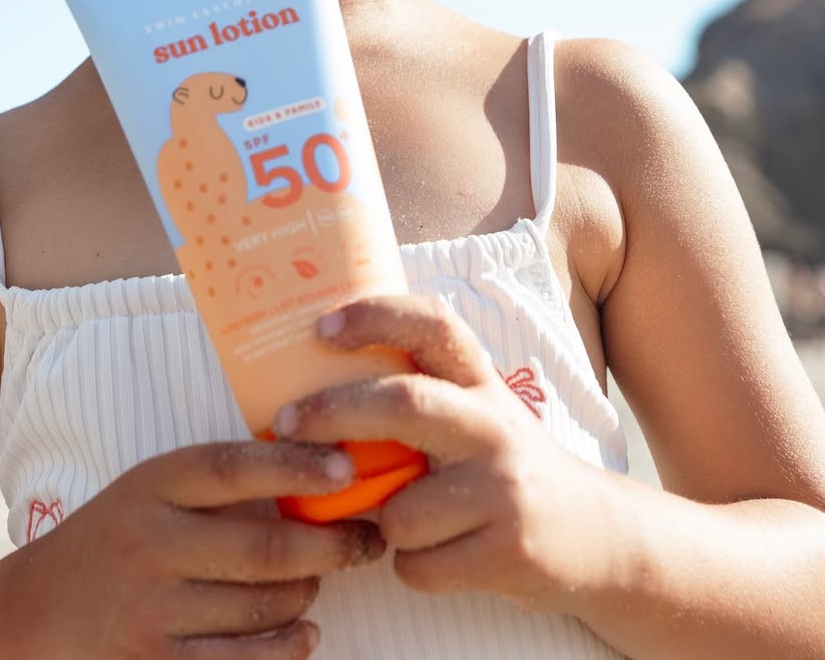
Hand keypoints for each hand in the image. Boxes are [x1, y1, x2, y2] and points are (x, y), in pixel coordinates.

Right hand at [22, 438, 385, 657]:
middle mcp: (152, 543)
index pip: (235, 467)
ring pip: (261, 604)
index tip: (347, 469)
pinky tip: (306, 632)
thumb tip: (311, 470)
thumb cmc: (113, 539)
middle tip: (367, 539)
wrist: (34, 613)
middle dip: (331, 544)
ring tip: (323, 579)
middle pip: (263, 546)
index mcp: (153, 485)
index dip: (296, 466)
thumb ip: (214, 482)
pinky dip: (285, 647)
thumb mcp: (149, 490)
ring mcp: (153, 609)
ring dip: (308, 593)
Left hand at [270, 295, 618, 614]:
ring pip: (400, 509)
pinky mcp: (509, 549)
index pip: (433, 325)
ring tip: (405, 522)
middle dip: (333, 412)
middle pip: (403, 403)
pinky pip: (419, 564)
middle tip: (284, 423)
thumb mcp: (476, 416)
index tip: (322, 326)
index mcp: (481, 383)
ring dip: (381, 524)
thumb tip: (318, 384)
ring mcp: (504, 487)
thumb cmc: (506, 471)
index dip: (376, 316)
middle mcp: (494, 425)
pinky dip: (411, 567)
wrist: (600, 539)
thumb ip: (421, 397)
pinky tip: (439, 556)